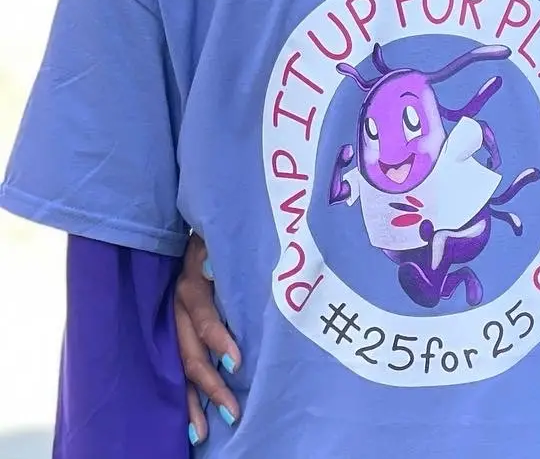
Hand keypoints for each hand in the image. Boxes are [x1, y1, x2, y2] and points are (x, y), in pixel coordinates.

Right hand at [175, 234, 242, 442]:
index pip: (205, 319)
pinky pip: (174, 369)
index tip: (238, 363)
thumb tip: (218, 270)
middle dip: (210, 386)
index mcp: (189, 287)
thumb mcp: (215, 241)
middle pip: (190, 355)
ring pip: (178, 370)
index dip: (220, 340)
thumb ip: (219, 256)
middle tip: (232, 413)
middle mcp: (175, 311)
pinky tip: (190, 422)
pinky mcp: (170, 335)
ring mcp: (170, 326)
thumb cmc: (211, 238)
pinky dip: (182, 396)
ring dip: (190, 403)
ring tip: (201, 434)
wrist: (181, 235)